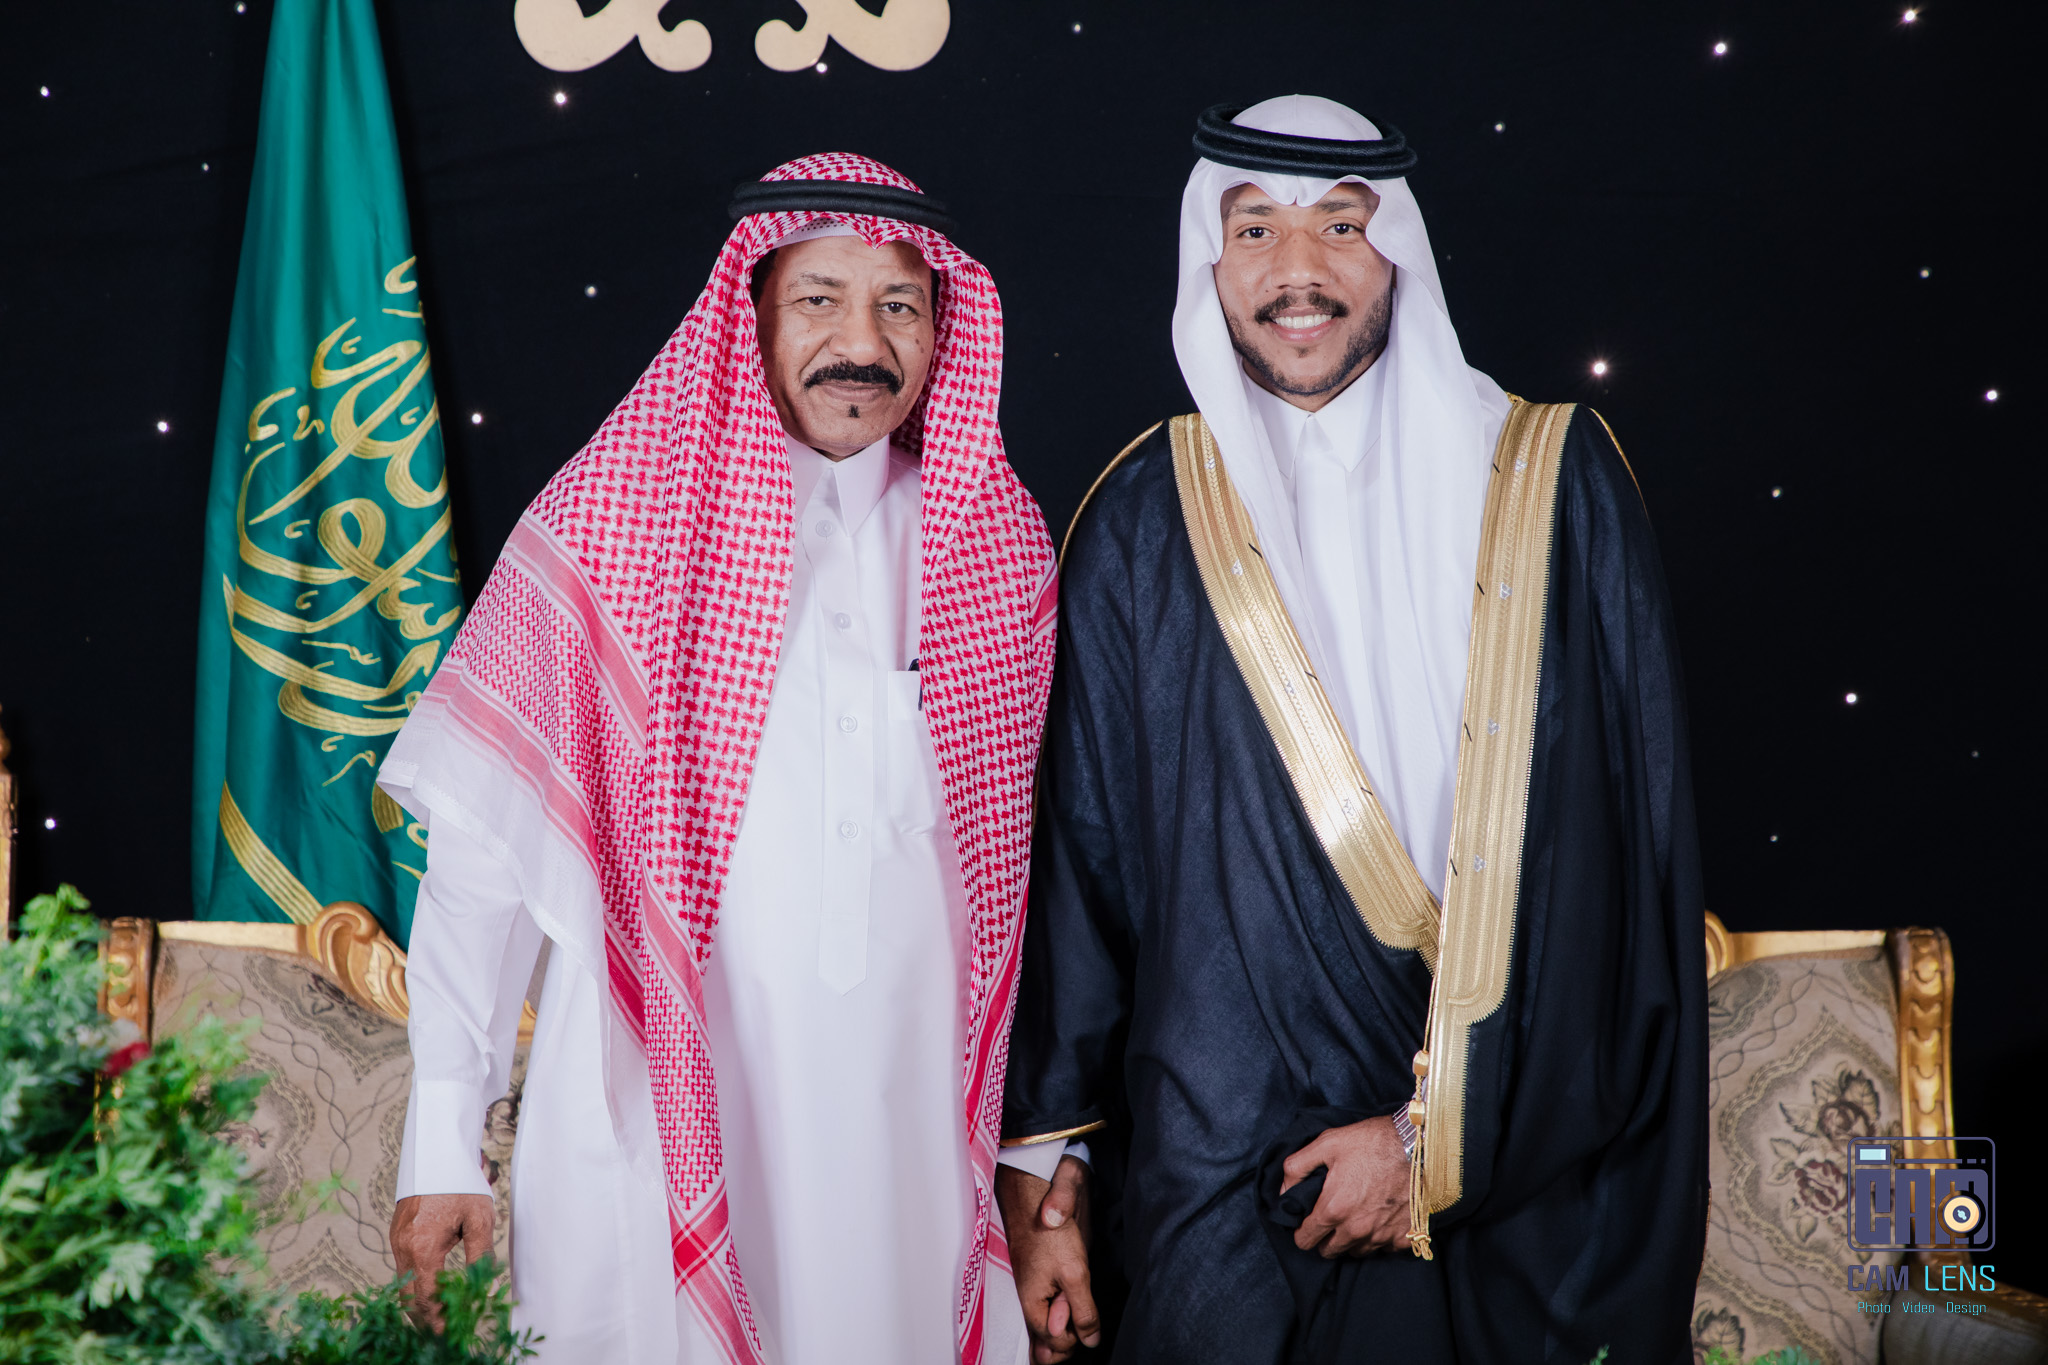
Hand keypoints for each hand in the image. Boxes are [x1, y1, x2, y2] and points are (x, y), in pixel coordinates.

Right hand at [389, 1193, 494, 1328]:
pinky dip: (414, 1285)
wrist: (438, 1155)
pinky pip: (403, 1269)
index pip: (426, 1297)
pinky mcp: (398, 1235)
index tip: (448, 1334)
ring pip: (403, 1284)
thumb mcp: (479, 1219)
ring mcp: (397, 1241)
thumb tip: (485, 1287)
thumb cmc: (462, 1184)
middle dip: (424, 1319)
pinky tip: (429, 1292)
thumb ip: (480, 1255)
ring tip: (437, 1320)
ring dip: (418, 1304)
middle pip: (409, 1297)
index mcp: (423, 1247)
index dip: (436, 1319)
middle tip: (441, 1335)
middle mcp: (404, 1248)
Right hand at [997, 1156, 1101, 1362]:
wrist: (1039, 1187)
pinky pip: (1050, 1304)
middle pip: (1046, 1340)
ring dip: (1066, 1324)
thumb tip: (1090, 1341)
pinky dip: (1062, 1311)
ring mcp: (1036, 1285)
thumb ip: (1082, 1310)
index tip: (1082, 1314)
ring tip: (1081, 1310)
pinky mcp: (1043, 1272)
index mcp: (1031, 1303)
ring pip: (1048, 1323)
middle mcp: (1030, 1299)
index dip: (1073, 1337)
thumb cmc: (1052, 1229)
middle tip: (1084, 1317)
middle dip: (1067, 1336)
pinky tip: (1071, 1304)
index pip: (1052, 1344)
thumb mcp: (1074, 1272)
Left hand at [1280, 1115, 1410, 1257]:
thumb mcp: (1327, 1143)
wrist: (1420, 1147)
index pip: (1305, 1240)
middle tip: (1331, 1218)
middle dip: (1326, 1238)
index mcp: (1333, 1209)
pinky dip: (1379, 1238)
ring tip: (1356, 1216)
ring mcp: (1381, 1236)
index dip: (1302, 1232)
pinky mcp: (1403, 1237)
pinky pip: (1383, 1248)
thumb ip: (1297, 1167)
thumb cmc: (1373, 1142)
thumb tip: (1284, 1190)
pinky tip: (1379, 1218)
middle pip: (1330, 1251)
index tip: (1307, 1222)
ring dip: (1352, 1239)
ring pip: (1357, 1251)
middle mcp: (1356, 1230)